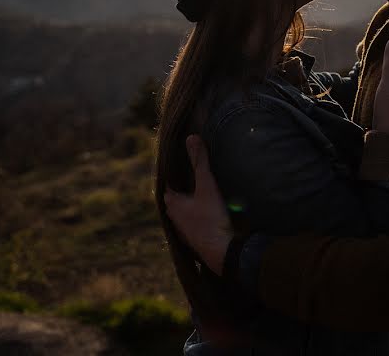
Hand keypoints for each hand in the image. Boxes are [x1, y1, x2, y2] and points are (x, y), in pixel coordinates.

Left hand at [163, 135, 232, 274]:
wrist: (221, 251)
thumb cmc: (211, 217)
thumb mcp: (207, 185)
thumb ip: (200, 161)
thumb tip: (192, 137)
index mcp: (172, 203)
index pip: (167, 183)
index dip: (173, 173)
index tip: (180, 163)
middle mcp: (173, 217)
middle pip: (175, 197)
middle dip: (182, 187)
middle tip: (191, 175)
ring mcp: (183, 230)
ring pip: (183, 212)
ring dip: (189, 203)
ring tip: (199, 192)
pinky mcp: (194, 240)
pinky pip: (192, 223)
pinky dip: (197, 216)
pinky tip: (207, 213)